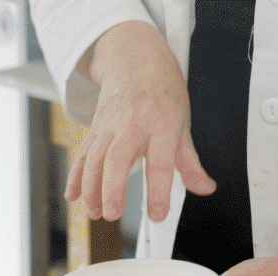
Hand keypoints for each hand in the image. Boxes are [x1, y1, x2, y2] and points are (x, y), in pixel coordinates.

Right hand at [69, 21, 214, 222]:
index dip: (158, 192)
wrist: (136, 58)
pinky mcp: (95, 128)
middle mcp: (133, 124)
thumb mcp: (183, 123)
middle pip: (118, 158)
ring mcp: (110, 126)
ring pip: (95, 157)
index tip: (157, 215)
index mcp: (161, 125)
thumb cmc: (162, 92)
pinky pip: (82, 154)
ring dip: (91, 187)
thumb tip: (204, 187)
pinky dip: (75, 176)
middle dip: (112, 188)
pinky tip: (73, 196)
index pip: (160, 163)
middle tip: (111, 213)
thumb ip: (190, 162)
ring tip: (94, 212)